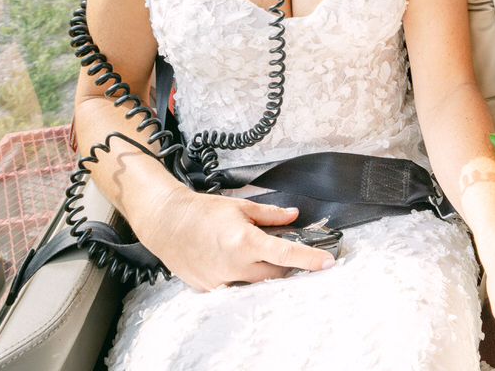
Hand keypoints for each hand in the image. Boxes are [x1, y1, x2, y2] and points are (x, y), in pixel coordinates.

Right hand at [137, 186, 336, 290]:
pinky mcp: (210, 287)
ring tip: (257, 255)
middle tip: (287, 253)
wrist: (167, 222)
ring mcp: (222, 279)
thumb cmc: (202, 212)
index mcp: (245, 241)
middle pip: (275, 274)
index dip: (310, 260)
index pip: (286, 255)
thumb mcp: (241, 207)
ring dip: (264, 272)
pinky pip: (236, 287)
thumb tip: (293, 216)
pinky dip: (243, 277)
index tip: (328, 263)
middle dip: (286, 266)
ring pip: (256, 283)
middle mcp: (235, 264)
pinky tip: (236, 262)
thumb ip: (271, 214)